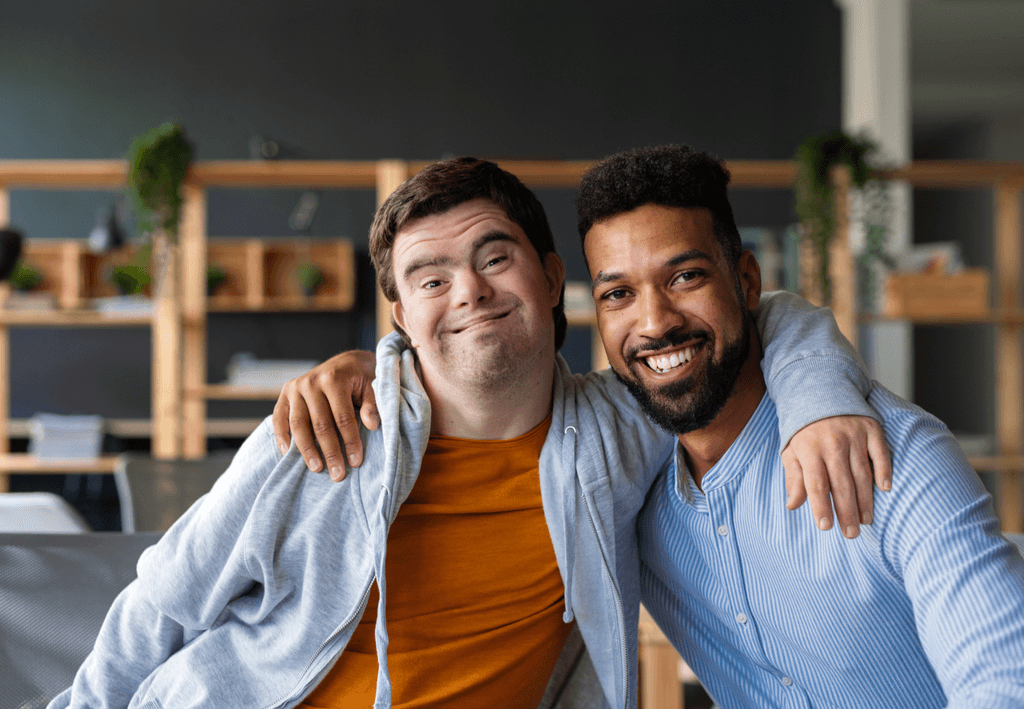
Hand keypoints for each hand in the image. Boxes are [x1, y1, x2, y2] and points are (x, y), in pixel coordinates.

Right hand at [272, 350, 379, 479]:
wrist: (346, 362)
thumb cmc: (362, 378)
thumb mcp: (373, 385)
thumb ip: (372, 404)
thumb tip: (372, 425)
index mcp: (334, 379)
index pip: (342, 417)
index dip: (350, 441)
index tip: (356, 462)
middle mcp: (311, 382)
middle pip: (320, 424)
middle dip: (330, 452)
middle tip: (338, 474)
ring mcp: (295, 388)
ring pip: (298, 424)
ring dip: (306, 450)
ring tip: (317, 469)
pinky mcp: (285, 394)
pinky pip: (279, 418)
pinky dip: (281, 437)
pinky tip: (288, 455)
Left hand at [781, 415, 891, 538]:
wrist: (820, 391)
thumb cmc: (804, 431)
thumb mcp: (791, 451)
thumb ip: (794, 478)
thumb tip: (792, 505)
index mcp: (809, 450)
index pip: (816, 485)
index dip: (821, 507)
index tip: (825, 527)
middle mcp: (832, 443)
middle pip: (841, 484)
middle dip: (846, 512)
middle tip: (851, 533)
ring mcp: (853, 435)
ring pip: (862, 473)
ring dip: (865, 500)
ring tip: (866, 520)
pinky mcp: (870, 428)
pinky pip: (880, 453)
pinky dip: (884, 471)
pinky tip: (885, 489)